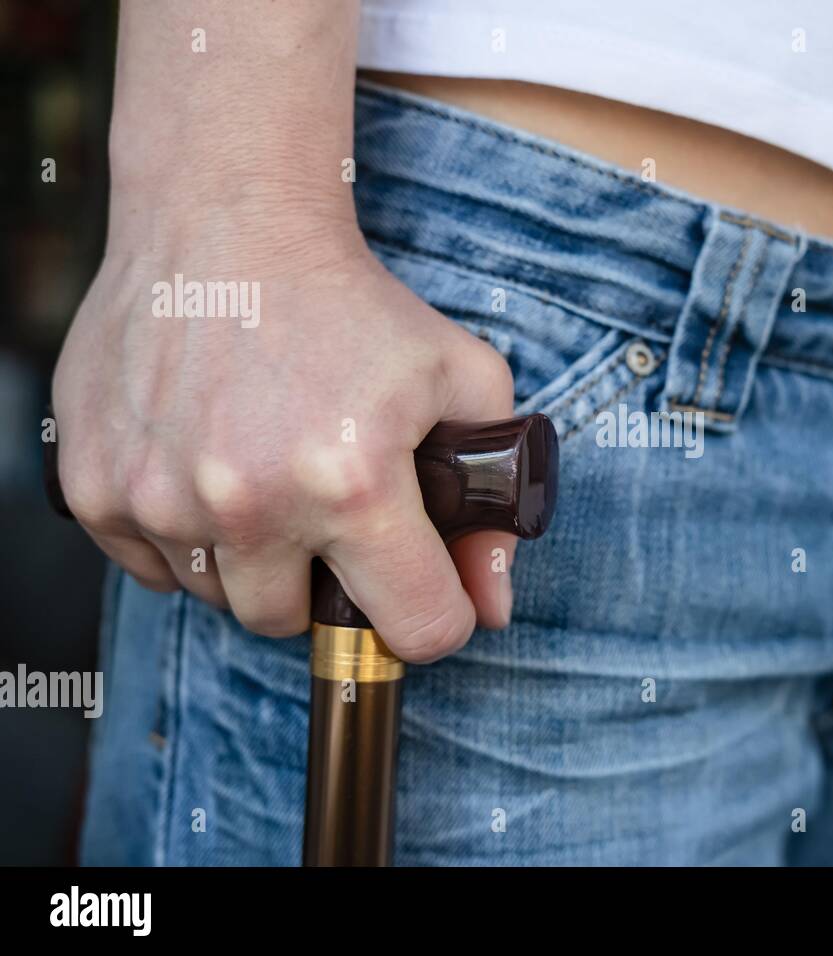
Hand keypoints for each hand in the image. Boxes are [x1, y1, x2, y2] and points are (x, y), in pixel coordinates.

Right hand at [52, 223, 516, 661]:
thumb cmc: (355, 303)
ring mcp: (161, 498)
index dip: (435, 615)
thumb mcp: (464, 382)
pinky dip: (185, 539)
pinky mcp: (94, 487)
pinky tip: (208, 468)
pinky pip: (152, 569)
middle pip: (298, 623)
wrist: (228, 223)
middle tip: (330, 513)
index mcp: (352, 483)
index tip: (426, 588)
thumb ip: (493, 506)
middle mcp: (249, 502)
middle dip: (325, 582)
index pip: (416, 628)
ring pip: (221, 597)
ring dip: (252, 559)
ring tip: (267, 475)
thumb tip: (490, 607)